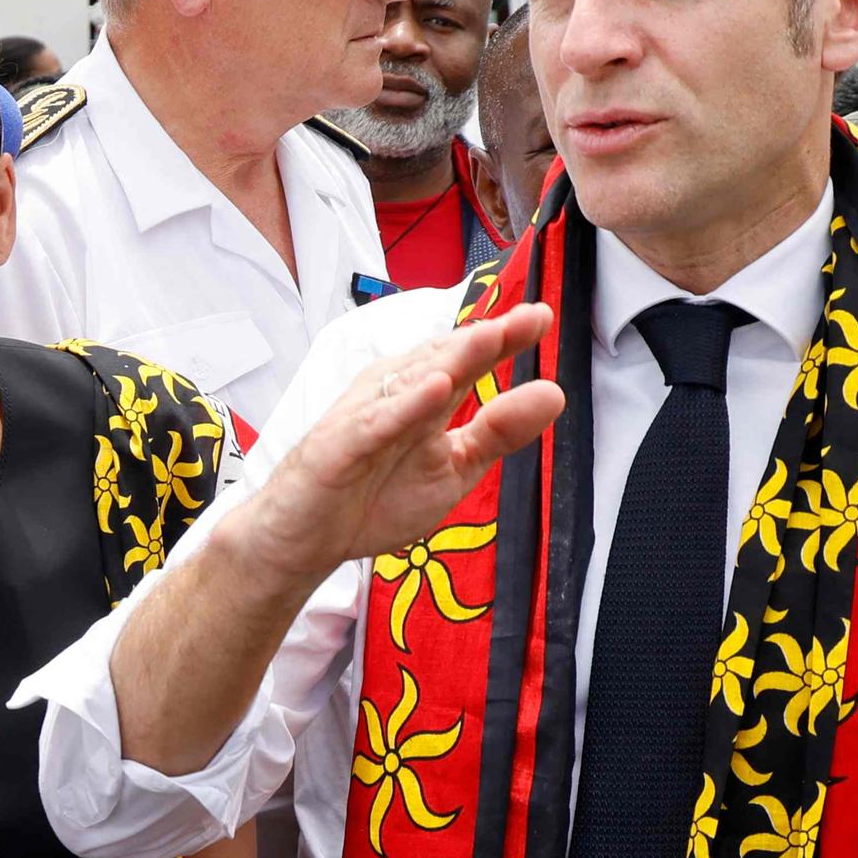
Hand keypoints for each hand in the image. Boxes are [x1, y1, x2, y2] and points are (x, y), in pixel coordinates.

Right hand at [223, 307, 563, 588]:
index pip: (468, 361)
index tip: (543, 317)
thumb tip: (554, 393)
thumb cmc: (373, 497)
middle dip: (484, 339)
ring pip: (412, 382)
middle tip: (528, 318)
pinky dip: (405, 406)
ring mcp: (365, 416)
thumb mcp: (453, 469)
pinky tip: (436, 388)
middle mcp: (394, 394)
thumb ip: (499, 433)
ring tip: (489, 337)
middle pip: (444, 359)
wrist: (304, 540)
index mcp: (424, 396)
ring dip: (451, 358)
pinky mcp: (339, 445)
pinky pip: (376, 422)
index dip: (504, 339)